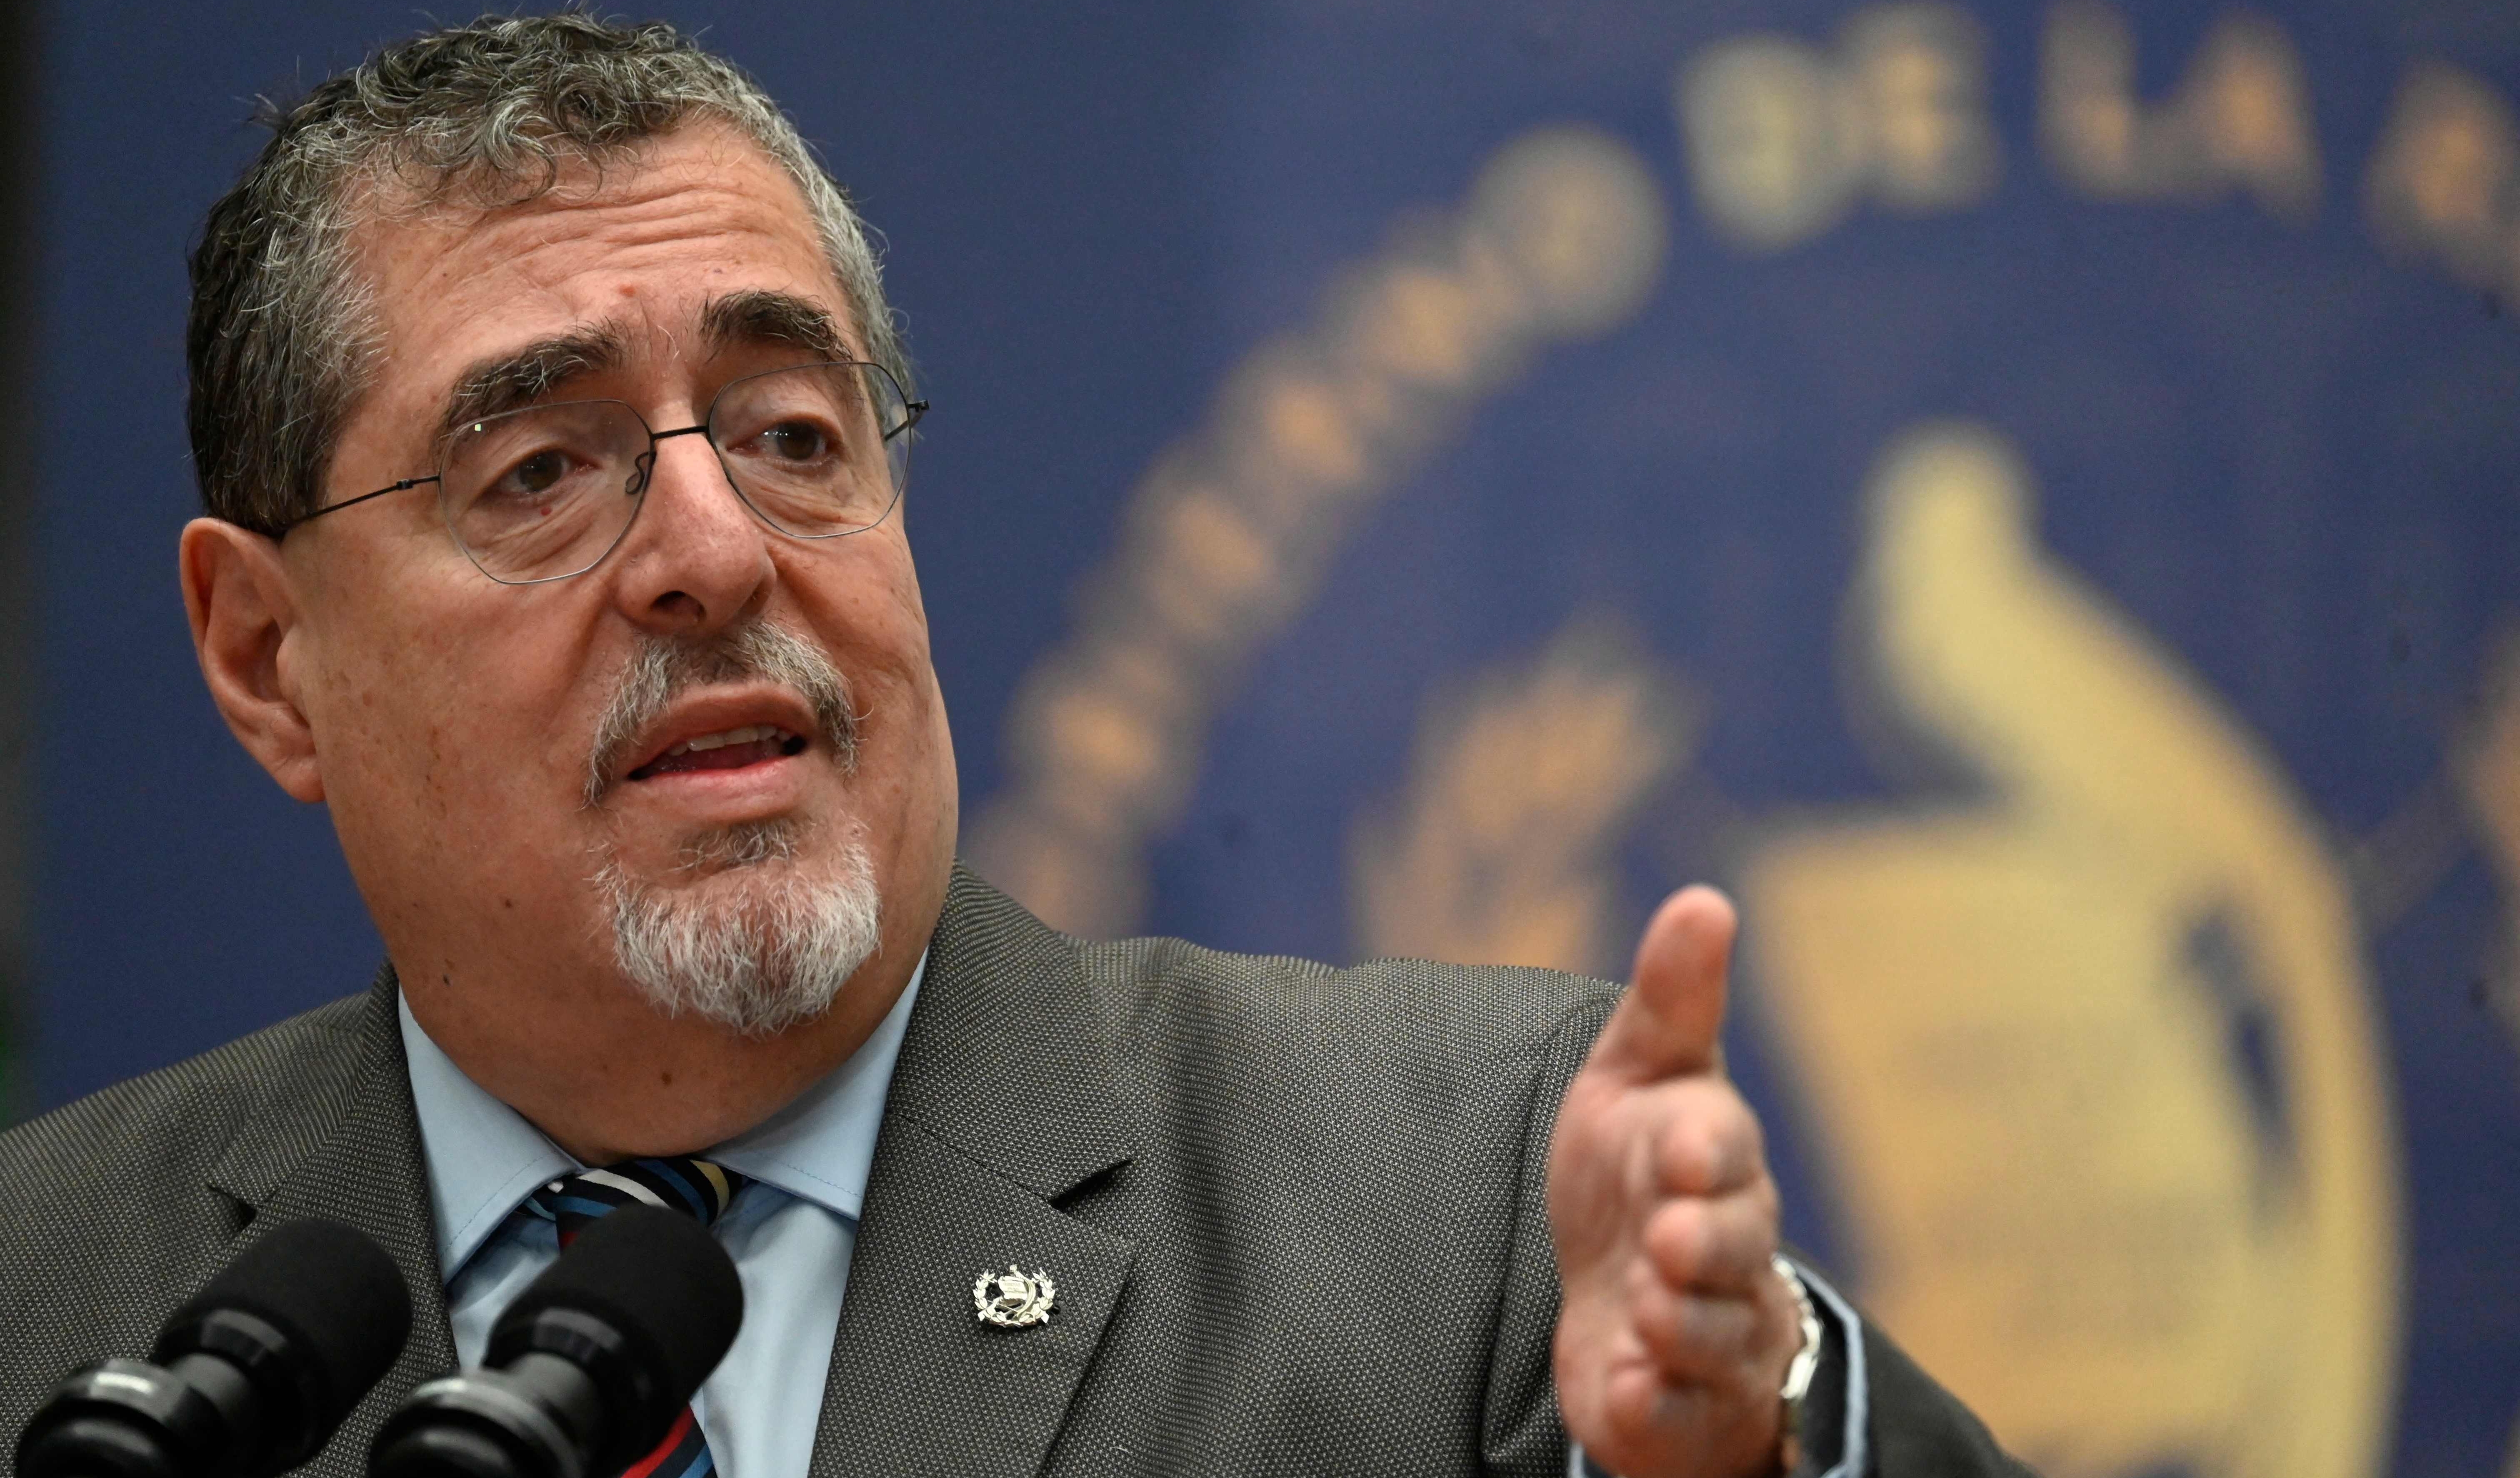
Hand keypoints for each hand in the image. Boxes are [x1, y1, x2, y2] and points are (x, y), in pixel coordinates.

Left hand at [1548, 887, 1801, 1477]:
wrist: (1627, 1302)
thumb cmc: (1635, 1174)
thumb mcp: (1638, 1077)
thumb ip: (1673, 1002)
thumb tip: (1705, 899)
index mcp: (1717, 1162)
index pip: (1725, 1149)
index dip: (1709, 1150)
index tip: (1684, 1145)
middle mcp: (1729, 1250)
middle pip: (1733, 1247)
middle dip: (1703, 1242)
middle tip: (1664, 1239)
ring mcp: (1712, 1337)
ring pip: (1714, 1335)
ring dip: (1680, 1322)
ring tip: (1645, 1310)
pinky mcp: (1679, 1411)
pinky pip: (1677, 1416)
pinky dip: (1654, 1405)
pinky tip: (1627, 1390)